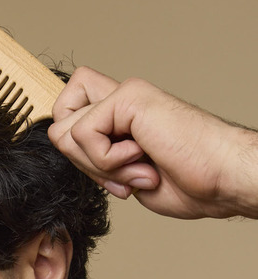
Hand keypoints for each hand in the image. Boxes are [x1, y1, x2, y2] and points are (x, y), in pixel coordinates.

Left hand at [48, 67, 257, 218]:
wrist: (224, 179)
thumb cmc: (189, 181)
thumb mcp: (125, 175)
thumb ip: (95, 158)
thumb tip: (69, 149)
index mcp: (120, 114)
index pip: (67, 110)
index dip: (72, 145)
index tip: (106, 173)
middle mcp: (120, 98)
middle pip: (58, 122)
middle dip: (81, 162)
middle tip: (121, 178)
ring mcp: (124, 94)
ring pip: (64, 131)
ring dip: (97, 166)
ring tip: (137, 171)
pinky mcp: (128, 97)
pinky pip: (83, 134)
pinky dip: (106, 160)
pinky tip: (141, 159)